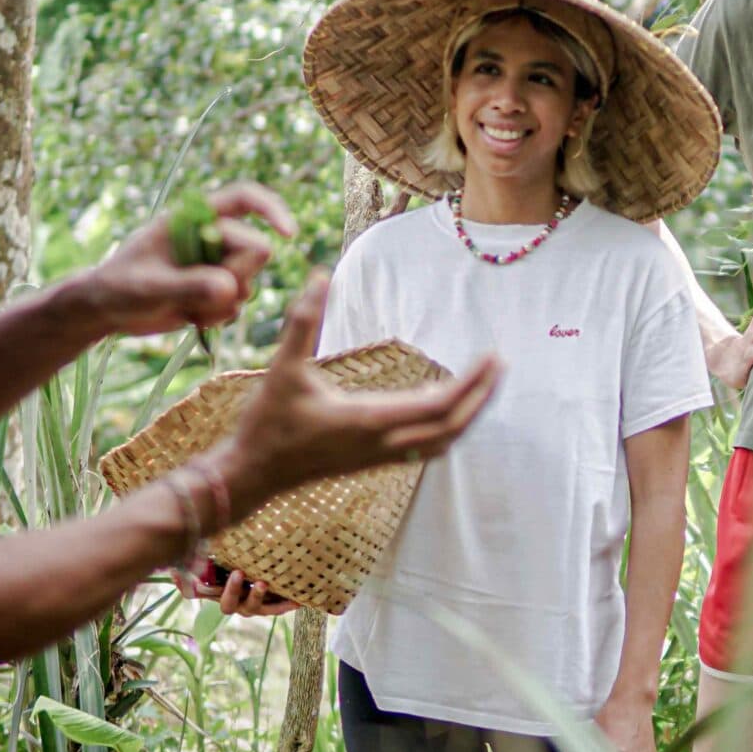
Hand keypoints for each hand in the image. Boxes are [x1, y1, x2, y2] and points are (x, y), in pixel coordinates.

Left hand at [86, 183, 297, 335]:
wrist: (106, 310)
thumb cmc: (119, 287)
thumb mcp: (148, 287)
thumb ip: (189, 286)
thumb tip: (230, 289)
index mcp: (193, 217)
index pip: (244, 199)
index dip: (271, 210)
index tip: (288, 234)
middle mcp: (211, 236)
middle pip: (256, 250)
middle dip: (235, 277)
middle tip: (197, 294)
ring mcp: (216, 263)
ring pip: (249, 281)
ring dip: (221, 303)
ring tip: (185, 308)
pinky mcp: (217, 288)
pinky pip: (238, 303)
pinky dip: (217, 315)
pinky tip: (188, 317)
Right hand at [174, 563, 299, 616]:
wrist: (265, 572)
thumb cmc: (237, 563)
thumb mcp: (221, 557)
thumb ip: (203, 558)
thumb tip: (177, 563)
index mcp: (217, 592)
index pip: (201, 593)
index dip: (196, 587)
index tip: (200, 573)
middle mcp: (234, 602)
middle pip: (228, 605)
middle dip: (232, 590)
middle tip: (238, 573)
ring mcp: (252, 605)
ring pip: (254, 608)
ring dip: (258, 596)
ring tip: (264, 584)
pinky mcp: (270, 605)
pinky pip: (277, 608)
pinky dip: (285, 604)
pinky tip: (297, 600)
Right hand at [215, 277, 502, 509]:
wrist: (252, 475)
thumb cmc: (266, 424)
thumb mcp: (282, 369)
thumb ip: (302, 322)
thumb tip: (321, 276)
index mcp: (369, 420)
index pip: (438, 406)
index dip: (472, 384)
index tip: (492, 358)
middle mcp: (383, 443)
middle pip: (451, 428)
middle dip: (482, 398)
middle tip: (500, 365)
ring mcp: (380, 457)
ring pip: (442, 443)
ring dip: (468, 416)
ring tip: (484, 385)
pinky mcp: (373, 462)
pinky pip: (426, 450)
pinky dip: (447, 429)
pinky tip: (444, 406)